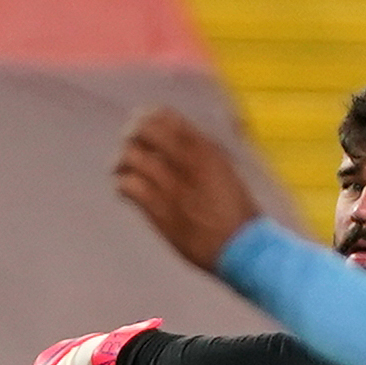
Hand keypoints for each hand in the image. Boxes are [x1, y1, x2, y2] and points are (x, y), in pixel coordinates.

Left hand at [114, 108, 260, 273]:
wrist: (243, 247)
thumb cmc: (237, 211)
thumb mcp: (225, 172)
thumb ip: (200, 156)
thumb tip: (174, 146)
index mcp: (205, 149)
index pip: (165, 117)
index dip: (147, 118)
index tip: (141, 125)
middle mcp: (187, 162)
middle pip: (143, 132)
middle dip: (131, 136)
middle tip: (129, 146)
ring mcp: (172, 186)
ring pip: (131, 157)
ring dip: (122, 162)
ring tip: (122, 169)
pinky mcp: (160, 210)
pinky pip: (128, 187)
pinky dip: (122, 186)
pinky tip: (127, 191)